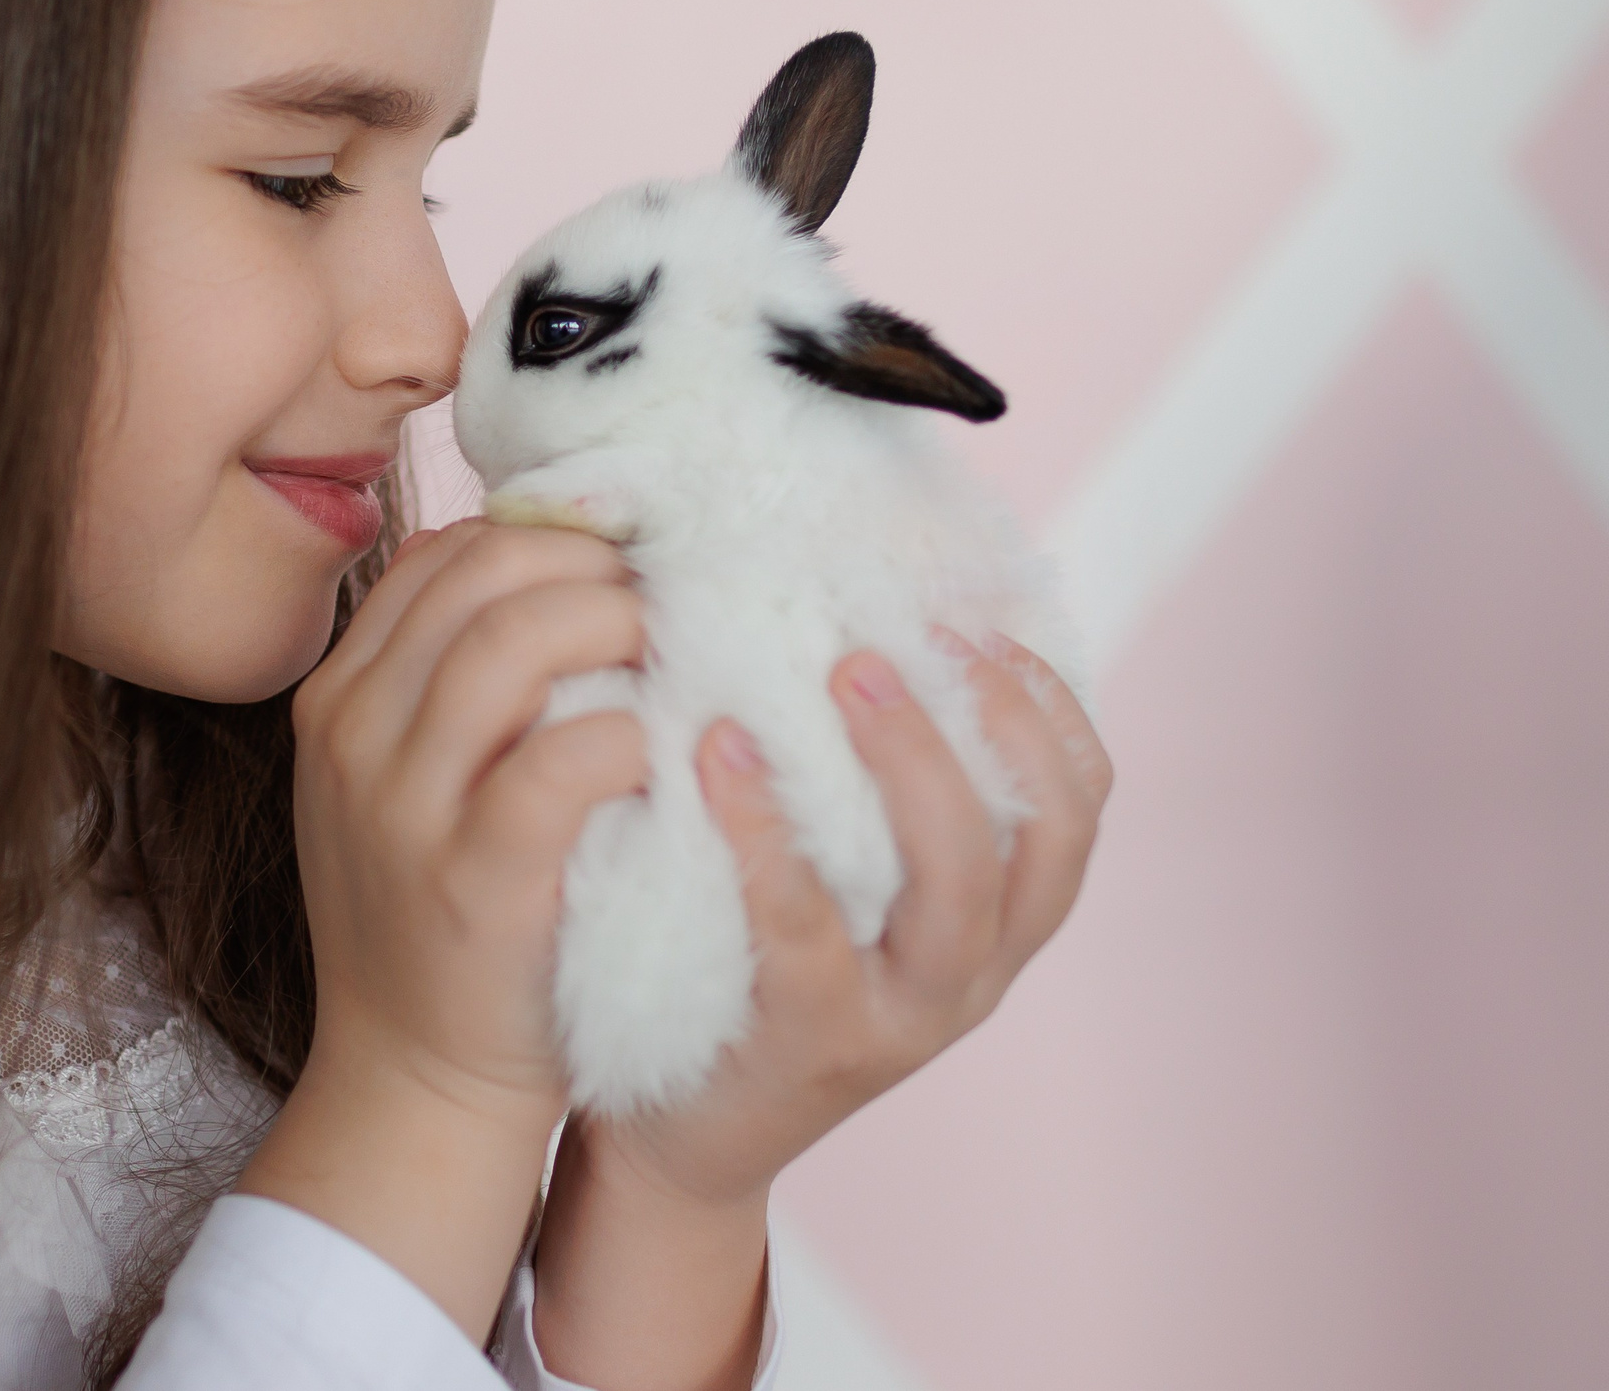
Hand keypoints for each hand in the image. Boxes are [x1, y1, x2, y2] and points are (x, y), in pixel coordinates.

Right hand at [236, 515, 652, 1335]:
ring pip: (516, 642)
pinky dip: (625, 740)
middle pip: (482, 577)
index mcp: (336, 699)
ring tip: (672, 661)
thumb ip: (440, 682)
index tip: (618, 563)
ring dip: (616, 629)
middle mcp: (352, 737)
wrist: (414, 1078)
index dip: (545, 537)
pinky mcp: (473, 880)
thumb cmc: (436, 917)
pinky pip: (560, 762)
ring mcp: (403, 808)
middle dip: (592, 567)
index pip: (440, 554)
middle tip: (664, 602)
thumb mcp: (399, 784)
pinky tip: (659, 757)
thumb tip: (546, 567)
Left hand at [531, 631, 1110, 1388]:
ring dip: (907, 761)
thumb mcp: (839, 883)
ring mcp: (902, 1017)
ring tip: (836, 669)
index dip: (1050, 707)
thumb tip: (862, 622)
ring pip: (953, 886)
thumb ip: (866, 791)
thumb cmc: (749, 966)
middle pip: (1034, 836)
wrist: (676, 1131)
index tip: (981, 623)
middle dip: (984, 719)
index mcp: (995, 923)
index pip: (1078, 805)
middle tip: (888, 637)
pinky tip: (718, 748)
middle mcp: (972, 973)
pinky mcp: (813, 1044)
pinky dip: (766, 830)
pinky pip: (804, 927)